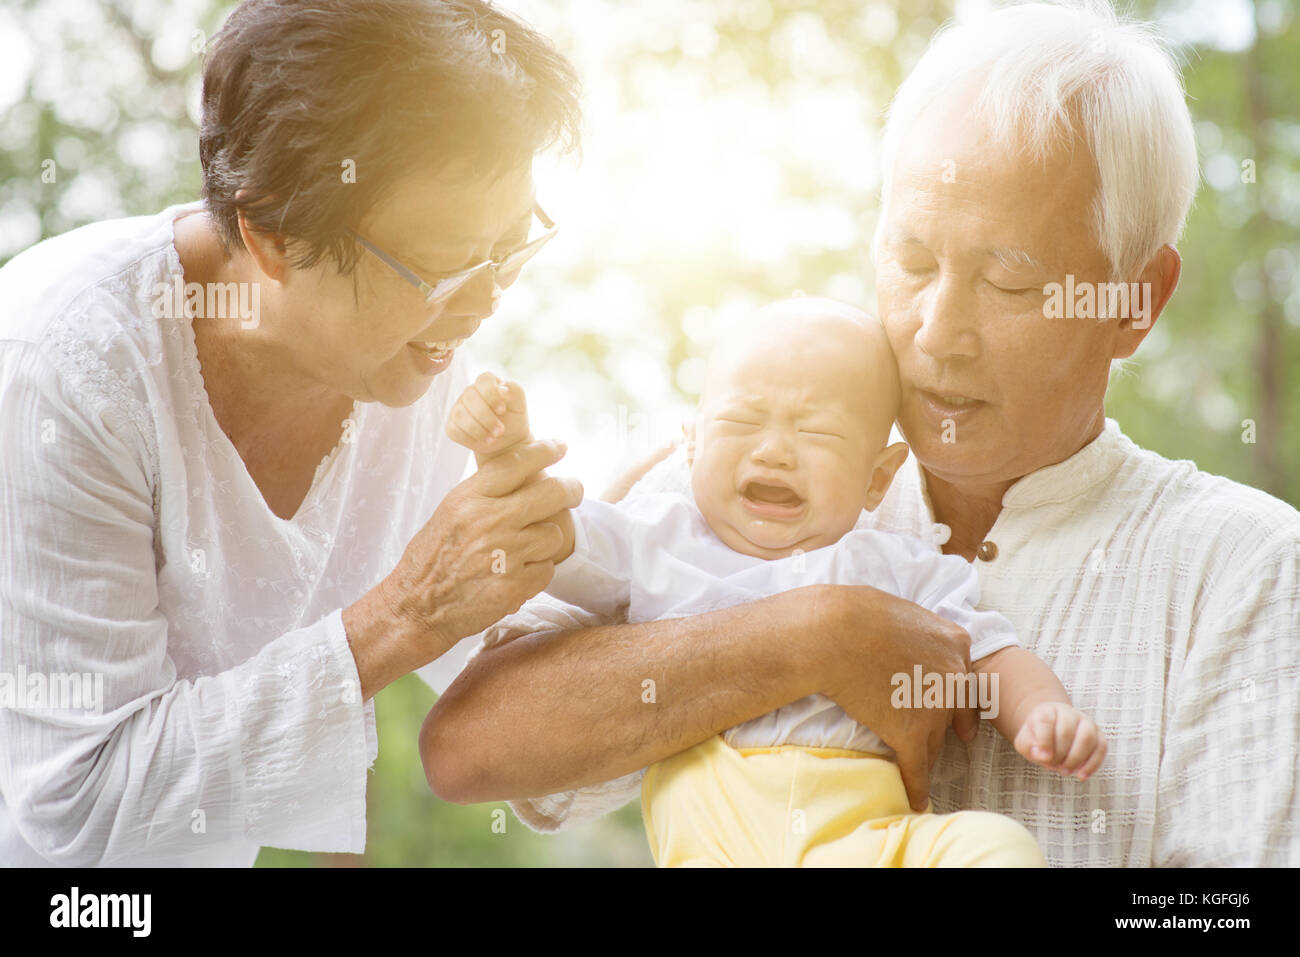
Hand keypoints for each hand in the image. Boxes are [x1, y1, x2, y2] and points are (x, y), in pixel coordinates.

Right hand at [374, 438, 581, 666]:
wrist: (417, 607)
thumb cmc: (432, 558)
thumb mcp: (450, 513)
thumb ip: (484, 494)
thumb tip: (524, 475)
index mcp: (469, 498)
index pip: (516, 462)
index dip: (545, 451)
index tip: (560, 446)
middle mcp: (489, 521)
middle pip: (551, 493)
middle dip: (571, 489)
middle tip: (575, 491)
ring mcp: (504, 554)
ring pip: (553, 534)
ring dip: (546, 541)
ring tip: (527, 548)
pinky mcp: (513, 586)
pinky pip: (547, 569)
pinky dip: (538, 572)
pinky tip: (519, 574)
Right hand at [446, 372, 531, 461]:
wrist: (508, 440)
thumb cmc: (514, 417)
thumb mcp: (519, 402)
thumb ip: (514, 391)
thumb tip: (501, 389)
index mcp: (487, 383)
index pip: (484, 380)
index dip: (492, 395)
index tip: (502, 410)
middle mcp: (470, 393)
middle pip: (470, 397)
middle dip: (487, 417)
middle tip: (500, 430)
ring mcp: (459, 408)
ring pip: (460, 414)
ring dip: (478, 429)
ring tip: (493, 437)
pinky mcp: (453, 425)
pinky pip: (454, 430)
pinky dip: (470, 438)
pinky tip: (483, 440)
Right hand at [810, 584, 978, 811]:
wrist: (833, 633)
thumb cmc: (856, 613)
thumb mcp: (901, 610)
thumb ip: (917, 629)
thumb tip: (906, 633)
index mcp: (954, 642)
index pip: (962, 677)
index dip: (955, 695)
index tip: (957, 711)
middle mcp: (953, 675)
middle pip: (954, 711)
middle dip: (949, 727)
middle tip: (948, 740)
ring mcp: (934, 706)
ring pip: (936, 741)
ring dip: (926, 754)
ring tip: (921, 769)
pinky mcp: (911, 733)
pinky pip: (918, 767)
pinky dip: (917, 786)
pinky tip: (916, 799)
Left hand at [1013, 701, 1106, 779]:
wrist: (1051, 730)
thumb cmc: (1036, 737)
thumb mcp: (1025, 741)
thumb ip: (1028, 746)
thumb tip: (1042, 756)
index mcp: (1046, 711)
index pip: (1046, 720)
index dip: (1044, 740)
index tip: (1043, 758)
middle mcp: (1068, 712)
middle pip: (1067, 730)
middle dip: (1060, 753)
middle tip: (1053, 766)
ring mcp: (1085, 722)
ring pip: (1087, 737)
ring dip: (1076, 758)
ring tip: (1065, 771)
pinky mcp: (1098, 735)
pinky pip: (1101, 748)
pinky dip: (1092, 764)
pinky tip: (1081, 776)